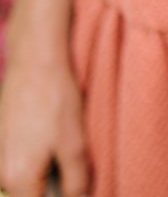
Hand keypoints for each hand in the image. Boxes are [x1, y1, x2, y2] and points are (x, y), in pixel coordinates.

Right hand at [0, 58, 90, 196]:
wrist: (35, 63)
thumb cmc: (56, 101)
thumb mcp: (76, 146)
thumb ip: (76, 184)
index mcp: (18, 179)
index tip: (72, 193)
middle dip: (47, 191)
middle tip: (69, 178)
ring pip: (17, 184)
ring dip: (38, 180)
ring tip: (60, 160)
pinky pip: (12, 167)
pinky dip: (30, 166)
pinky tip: (48, 147)